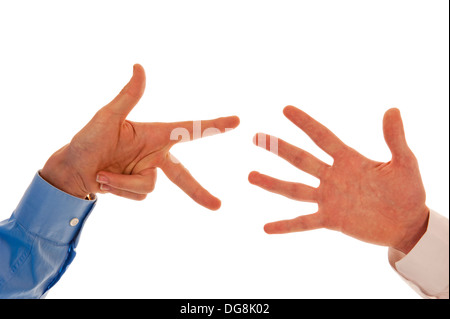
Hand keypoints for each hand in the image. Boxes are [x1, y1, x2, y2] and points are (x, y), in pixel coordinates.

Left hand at [41, 64, 239, 209]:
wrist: (72, 171)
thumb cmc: (87, 140)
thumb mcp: (107, 117)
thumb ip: (128, 96)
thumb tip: (139, 66)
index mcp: (154, 135)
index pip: (189, 130)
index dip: (213, 125)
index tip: (237, 122)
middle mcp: (155, 155)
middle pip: (183, 176)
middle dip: (199, 191)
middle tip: (217, 206)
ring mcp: (147, 173)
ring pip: (149, 187)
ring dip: (123, 182)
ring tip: (103, 173)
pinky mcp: (138, 188)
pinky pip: (139, 196)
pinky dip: (120, 190)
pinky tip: (105, 181)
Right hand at [248, 106, 428, 253]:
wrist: (408, 223)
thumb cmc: (407, 191)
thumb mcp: (405, 163)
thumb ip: (395, 139)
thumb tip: (392, 109)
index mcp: (348, 160)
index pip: (322, 137)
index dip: (305, 123)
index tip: (286, 109)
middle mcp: (333, 177)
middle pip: (300, 159)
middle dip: (278, 148)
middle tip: (256, 137)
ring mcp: (329, 199)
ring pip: (295, 189)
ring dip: (272, 183)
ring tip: (250, 176)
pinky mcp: (331, 220)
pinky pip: (304, 222)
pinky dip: (285, 225)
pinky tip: (266, 228)